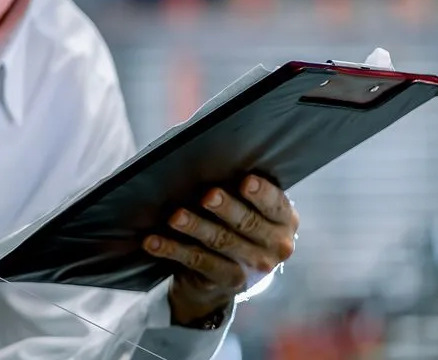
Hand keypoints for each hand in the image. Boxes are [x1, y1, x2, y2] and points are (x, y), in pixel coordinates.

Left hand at [145, 175, 299, 326]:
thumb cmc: (234, 223)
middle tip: (208, 196)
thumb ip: (236, 186)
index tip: (246, 182)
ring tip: (176, 217)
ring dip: (196, 227)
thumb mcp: (246, 206)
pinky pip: (198, 262)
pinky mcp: (228, 280)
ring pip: (221, 242)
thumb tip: (207, 157)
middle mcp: (276, 246)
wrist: (226, 275)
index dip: (261, 194)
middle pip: (248, 223)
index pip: (275, 204)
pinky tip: (154, 242)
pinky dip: (173, 249)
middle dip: (227, 209)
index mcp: (284, 220)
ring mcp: (254, 267)